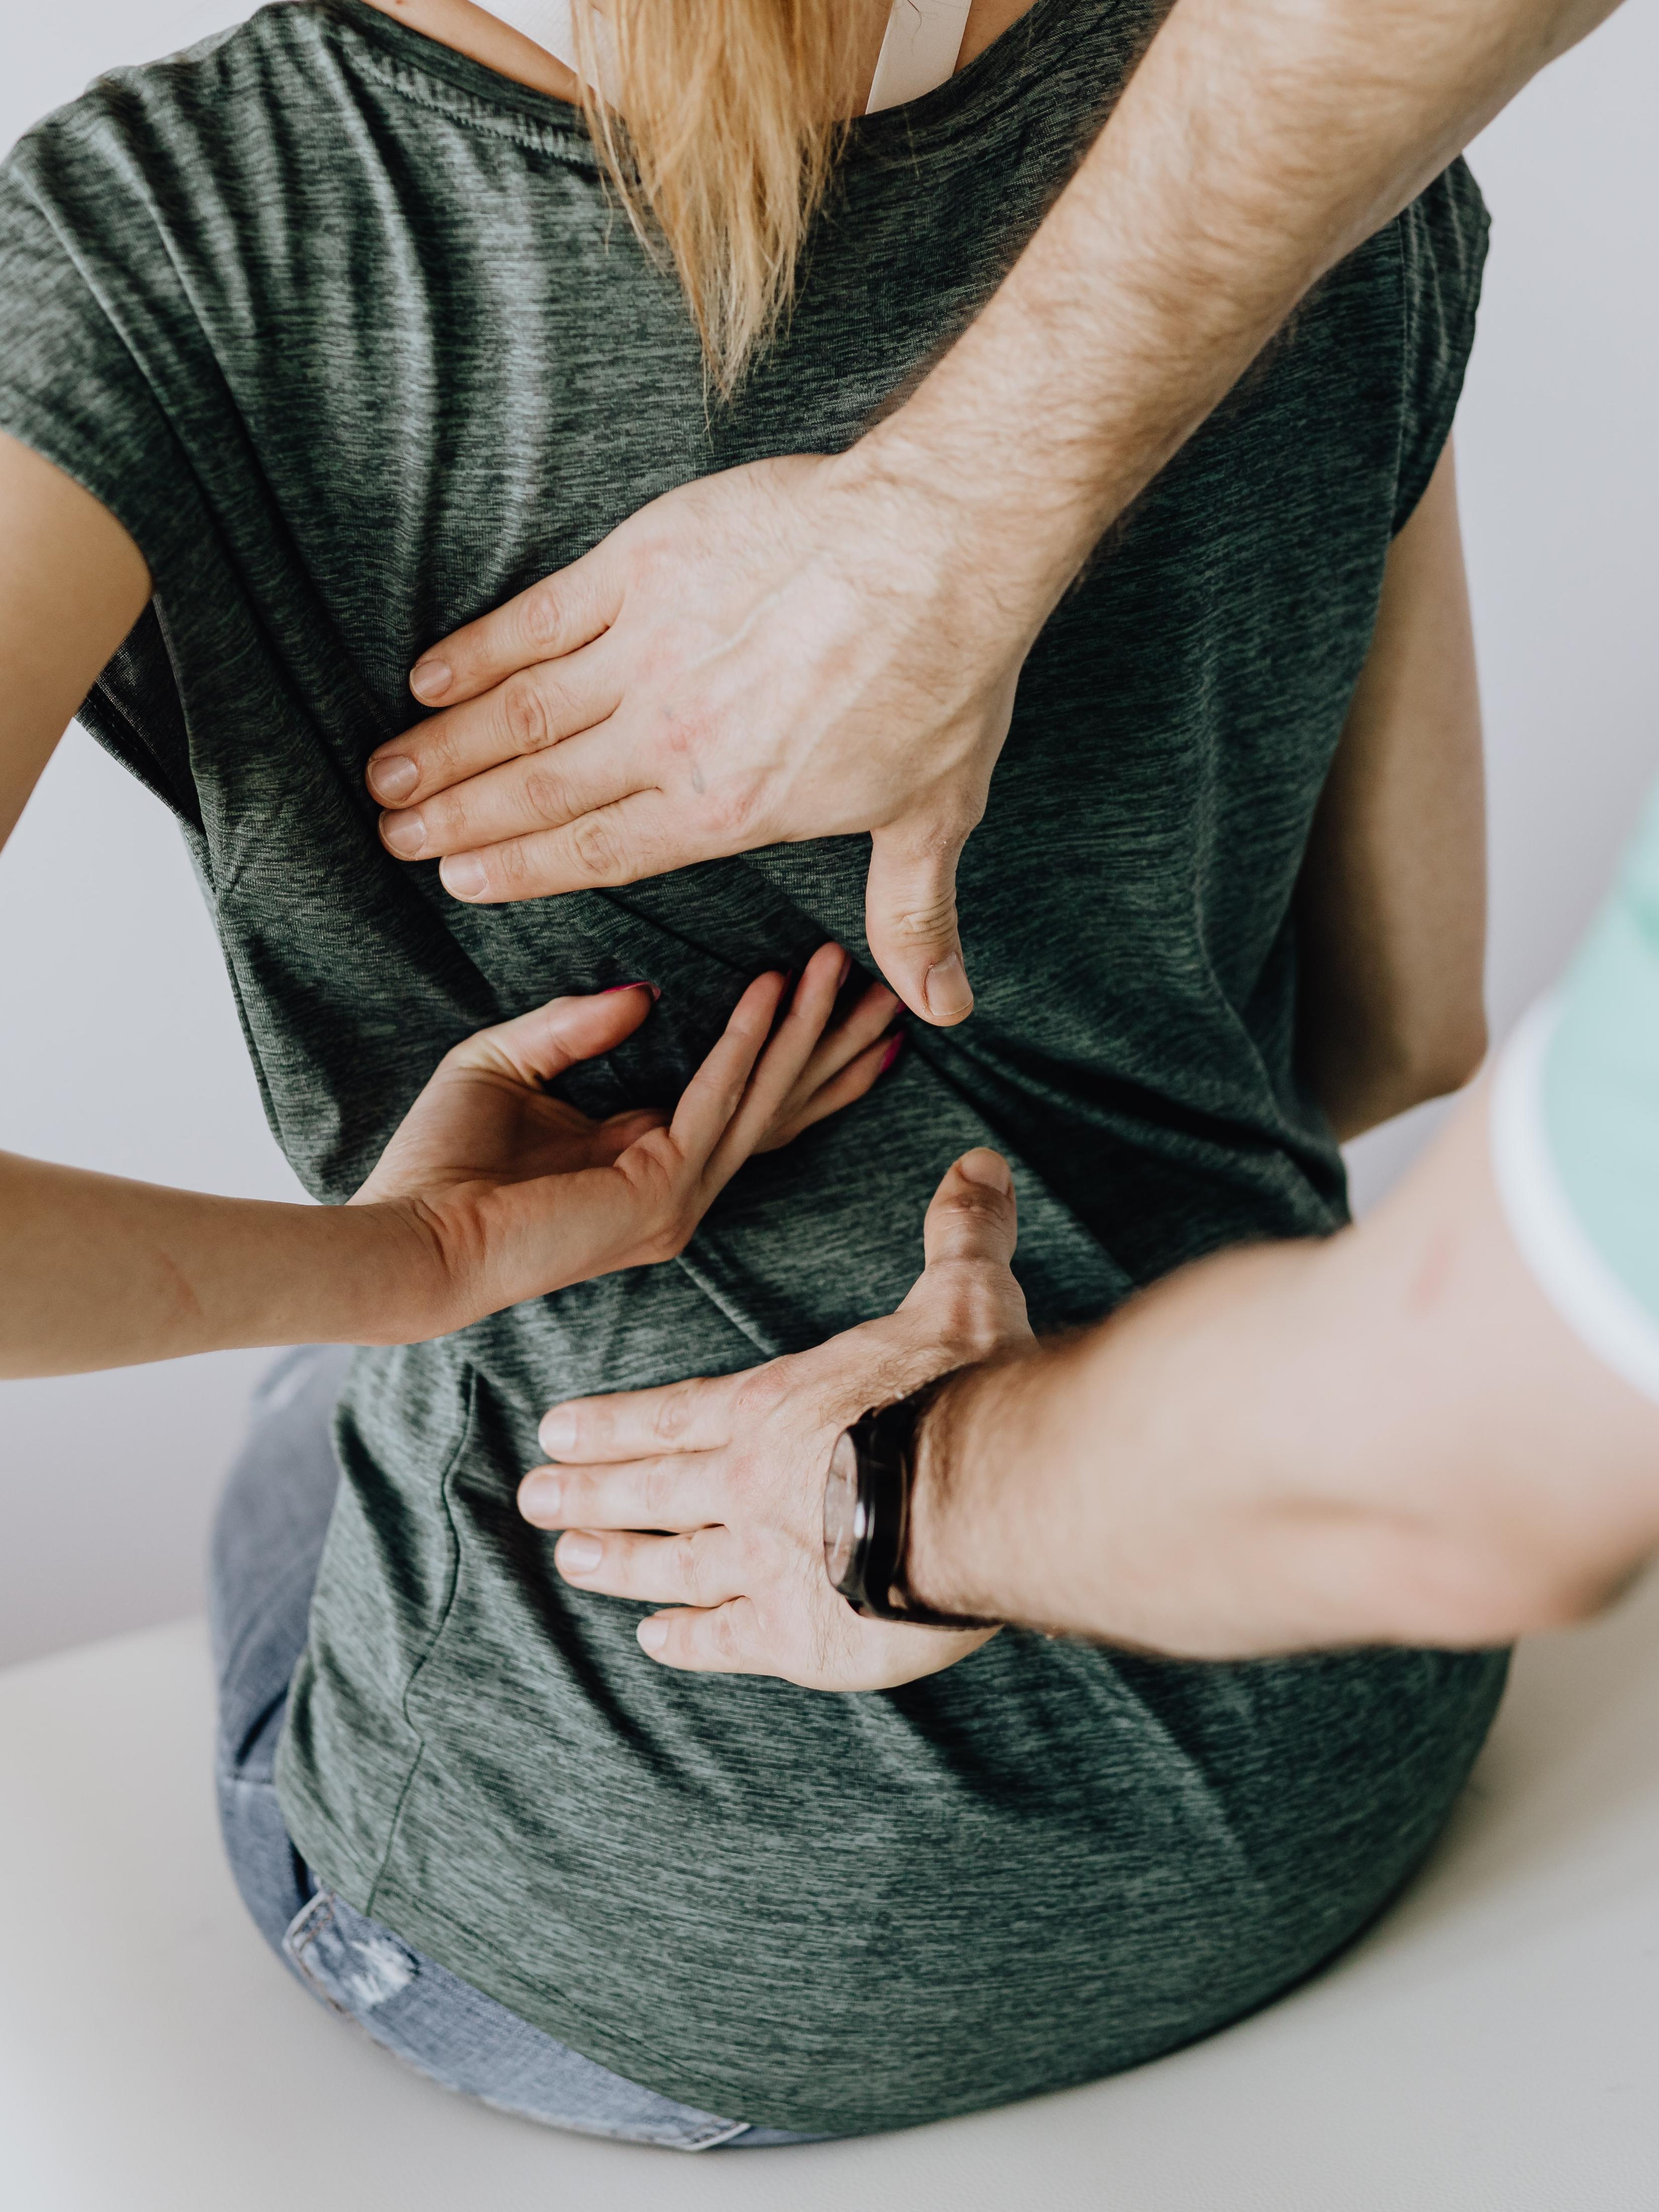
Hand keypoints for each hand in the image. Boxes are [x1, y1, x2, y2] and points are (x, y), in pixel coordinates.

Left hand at [356, 943, 898, 1337]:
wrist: (408, 1237)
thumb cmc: (439, 1164)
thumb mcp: (507, 1064)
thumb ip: (574, 1026)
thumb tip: (645, 992)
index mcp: (646, 1160)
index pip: (746, 1102)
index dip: (796, 1051)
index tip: (838, 995)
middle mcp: (676, 1187)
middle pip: (780, 1106)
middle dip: (835, 1045)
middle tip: (889, 987)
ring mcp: (675, 1199)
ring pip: (764, 1100)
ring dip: (806, 1029)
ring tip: (840, 965)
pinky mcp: (659, 1194)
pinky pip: (716, 1102)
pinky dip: (745, 1042)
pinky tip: (770, 989)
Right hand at [366, 449, 1039, 1027]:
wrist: (940, 547)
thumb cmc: (942, 682)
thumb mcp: (933, 816)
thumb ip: (911, 917)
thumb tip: (941, 1008)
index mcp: (726, 809)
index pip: (599, 851)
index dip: (520, 868)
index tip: (459, 880)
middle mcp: (669, 741)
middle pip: (539, 790)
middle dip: (457, 818)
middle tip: (394, 837)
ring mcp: (648, 650)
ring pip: (520, 713)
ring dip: (445, 747)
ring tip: (387, 775)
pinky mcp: (643, 567)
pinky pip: (539, 618)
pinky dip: (478, 649)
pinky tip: (428, 676)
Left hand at [517, 1149, 1034, 1689]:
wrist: (984, 1493)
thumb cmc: (966, 1390)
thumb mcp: (963, 1297)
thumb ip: (960, 1235)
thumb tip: (978, 1163)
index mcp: (776, 1407)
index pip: (674, 1415)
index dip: (613, 1424)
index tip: (555, 1429)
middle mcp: (749, 1483)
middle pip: (651, 1488)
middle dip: (587, 1492)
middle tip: (531, 1499)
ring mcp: (763, 1563)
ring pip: (669, 1564)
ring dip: (617, 1563)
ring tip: (571, 1564)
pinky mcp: (796, 1634)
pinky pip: (724, 1638)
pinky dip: (686, 1640)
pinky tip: (656, 1641)